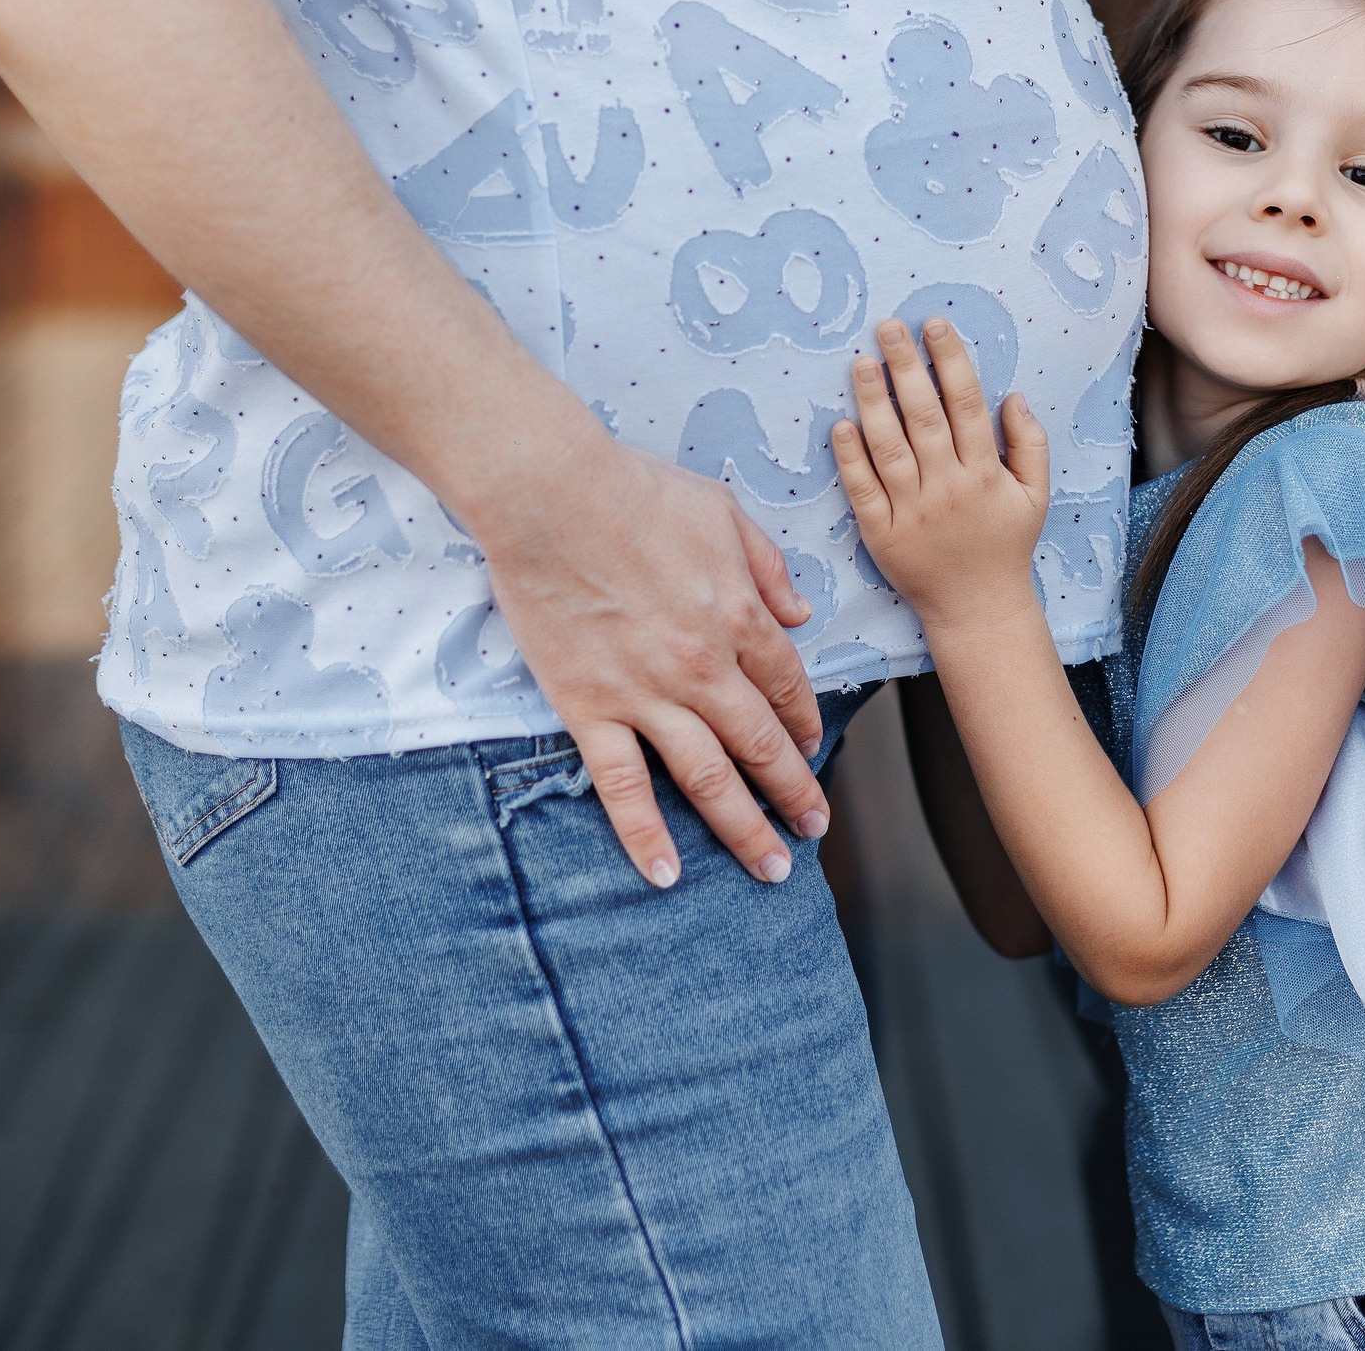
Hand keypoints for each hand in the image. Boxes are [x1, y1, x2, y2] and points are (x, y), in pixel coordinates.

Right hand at [474, 440, 828, 889]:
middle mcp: (704, 668)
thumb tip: (799, 615)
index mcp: (740, 617)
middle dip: (794, 793)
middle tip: (815, 829)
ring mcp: (646, 695)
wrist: (548, 494)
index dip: (804, 723)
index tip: (812, 747)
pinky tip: (664, 874)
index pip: (787, 687)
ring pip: (707, 779)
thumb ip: (767, 568)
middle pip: (761, 746)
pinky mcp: (590, 709)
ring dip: (744, 830)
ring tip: (770, 869)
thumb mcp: (723, 512)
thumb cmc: (633, 490)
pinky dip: (644, 835)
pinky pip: (622, 785)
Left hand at [834, 318, 1049, 627]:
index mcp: (985, 472)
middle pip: (924, 416)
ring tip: (862, 362)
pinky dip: (852, 458)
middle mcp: (948, 487)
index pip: (966, 404)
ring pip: (890, 447)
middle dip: (907, 366)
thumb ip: (1030, 444)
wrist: (978, 608)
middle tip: (889, 326)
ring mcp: (912, 511)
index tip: (934, 325)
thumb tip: (1013, 395)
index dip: (950, 361)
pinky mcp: (882, 534)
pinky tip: (841, 425)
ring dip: (874, 402)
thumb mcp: (1035, 496)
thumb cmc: (1005, 546)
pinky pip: (864, 490)